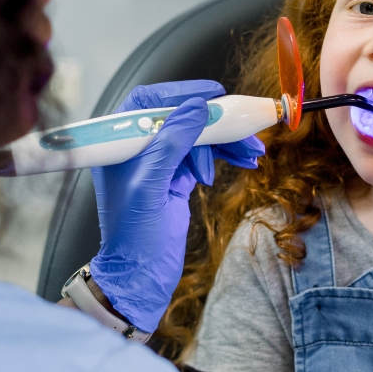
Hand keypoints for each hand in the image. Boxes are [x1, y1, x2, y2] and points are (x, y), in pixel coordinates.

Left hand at [90, 80, 265, 332]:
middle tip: (244, 128)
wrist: (140, 278)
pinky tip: (244, 159)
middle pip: (180, 117)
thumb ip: (171, 144)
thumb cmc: (134, 238)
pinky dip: (224, 156)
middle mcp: (138, 148)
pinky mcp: (175, 178)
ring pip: (196, 137)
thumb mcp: (150, 187)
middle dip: (214, 123)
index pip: (150, 102)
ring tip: (252, 151)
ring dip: (225, 141)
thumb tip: (196, 108)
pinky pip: (204, 156)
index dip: (181, 93)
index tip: (213, 94)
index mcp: (121, 144)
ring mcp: (158, 163)